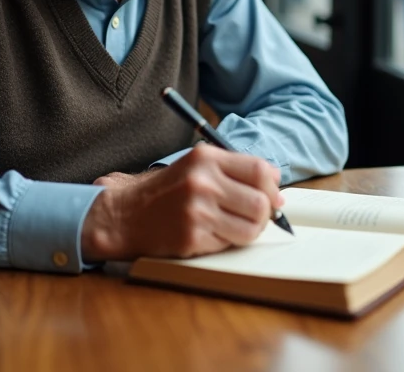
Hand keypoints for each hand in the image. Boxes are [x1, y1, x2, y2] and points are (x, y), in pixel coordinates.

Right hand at [81, 143, 282, 262]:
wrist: (126, 214)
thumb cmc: (168, 190)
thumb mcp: (197, 166)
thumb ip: (236, 170)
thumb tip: (277, 188)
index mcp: (206, 158)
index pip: (260, 170)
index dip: (272, 186)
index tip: (272, 195)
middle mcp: (202, 182)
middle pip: (261, 203)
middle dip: (265, 213)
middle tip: (254, 216)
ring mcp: (197, 211)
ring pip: (252, 228)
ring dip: (250, 231)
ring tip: (234, 226)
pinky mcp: (192, 237)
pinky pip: (230, 244)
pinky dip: (227, 242)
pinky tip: (212, 234)